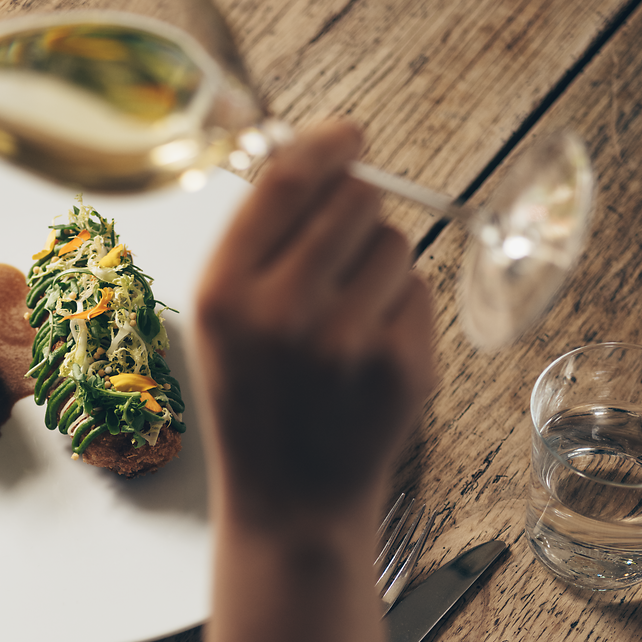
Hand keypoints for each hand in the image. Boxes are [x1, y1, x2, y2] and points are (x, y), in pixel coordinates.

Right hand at [193, 118, 435, 534]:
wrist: (291, 505)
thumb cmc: (256, 402)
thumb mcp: (222, 322)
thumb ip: (258, 241)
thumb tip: (322, 151)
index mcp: (223, 292)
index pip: (288, 179)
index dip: (327, 145)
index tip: (350, 136)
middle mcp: (281, 310)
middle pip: (355, 198)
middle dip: (357, 212)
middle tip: (341, 256)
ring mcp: (346, 340)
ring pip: (394, 242)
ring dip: (379, 267)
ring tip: (346, 323)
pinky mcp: (399, 365)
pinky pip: (418, 291)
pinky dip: (401, 312)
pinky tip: (368, 357)